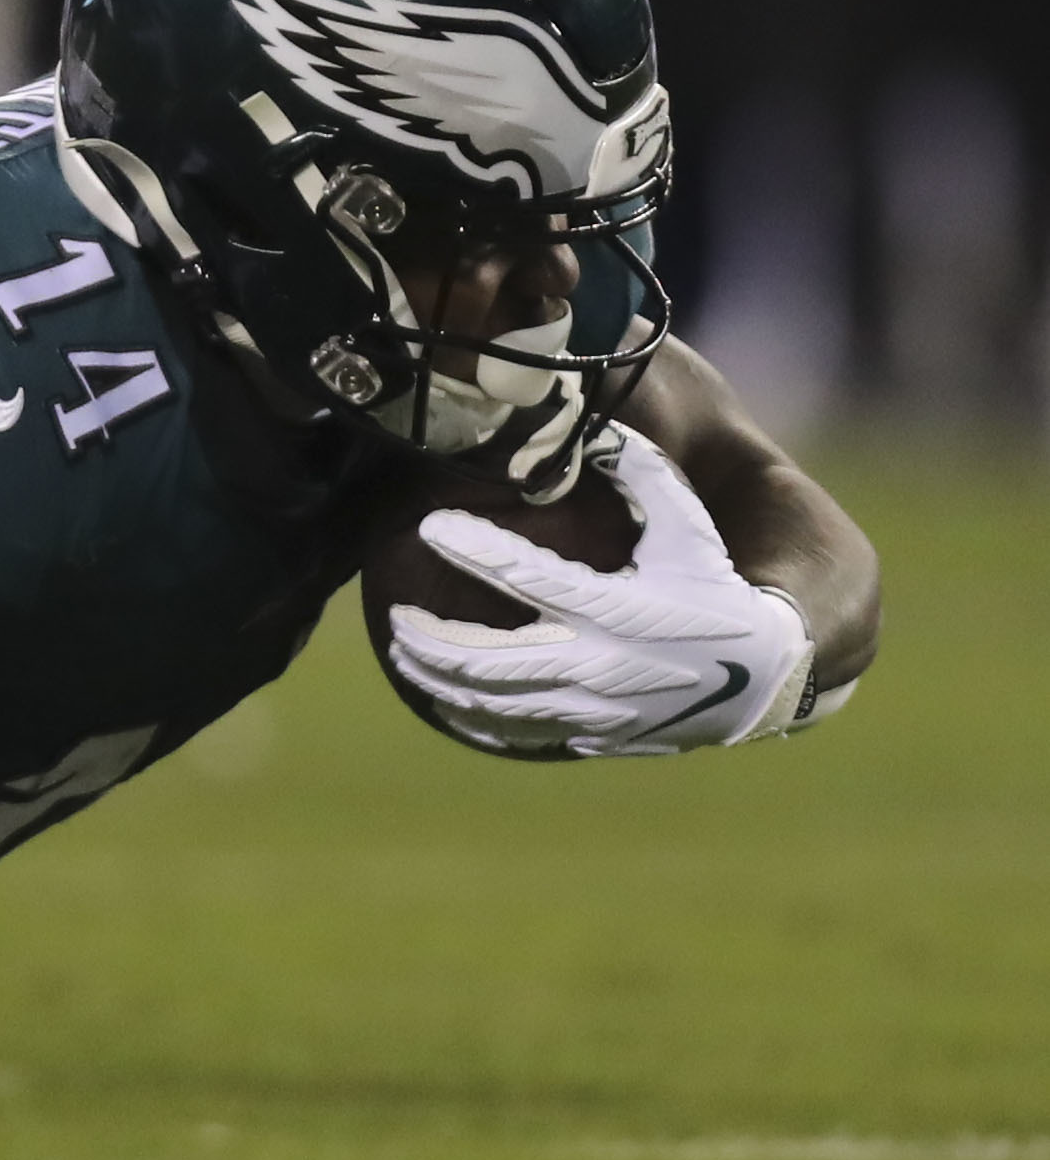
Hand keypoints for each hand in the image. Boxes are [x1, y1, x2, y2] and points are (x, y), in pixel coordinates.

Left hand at [385, 427, 823, 757]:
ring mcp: (596, 705)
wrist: (766, 671)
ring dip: (442, 678)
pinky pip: (523, 730)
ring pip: (498, 701)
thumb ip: (642, 473)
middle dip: (433, 640)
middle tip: (393, 617)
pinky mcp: (597, 732)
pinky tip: (443, 697)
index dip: (474, 548)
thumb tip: (591, 427)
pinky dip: (477, 716)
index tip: (429, 525)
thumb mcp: (687, 526)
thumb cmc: (718, 584)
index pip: (528, 576)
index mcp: (620, 606)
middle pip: (493, 660)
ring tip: (404, 651)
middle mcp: (602, 662)